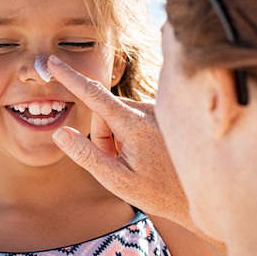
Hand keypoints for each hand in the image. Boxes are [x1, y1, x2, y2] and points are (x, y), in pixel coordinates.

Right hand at [46, 56, 192, 231]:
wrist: (203, 193)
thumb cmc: (159, 193)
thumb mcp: (117, 181)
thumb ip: (87, 155)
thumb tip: (61, 132)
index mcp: (134, 124)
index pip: (94, 95)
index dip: (70, 78)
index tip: (53, 62)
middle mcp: (148, 110)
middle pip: (104, 112)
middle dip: (102, 136)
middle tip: (117, 164)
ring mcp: (158, 110)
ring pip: (118, 115)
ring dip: (117, 137)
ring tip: (136, 162)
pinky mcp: (163, 114)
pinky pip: (133, 117)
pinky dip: (131, 134)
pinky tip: (148, 155)